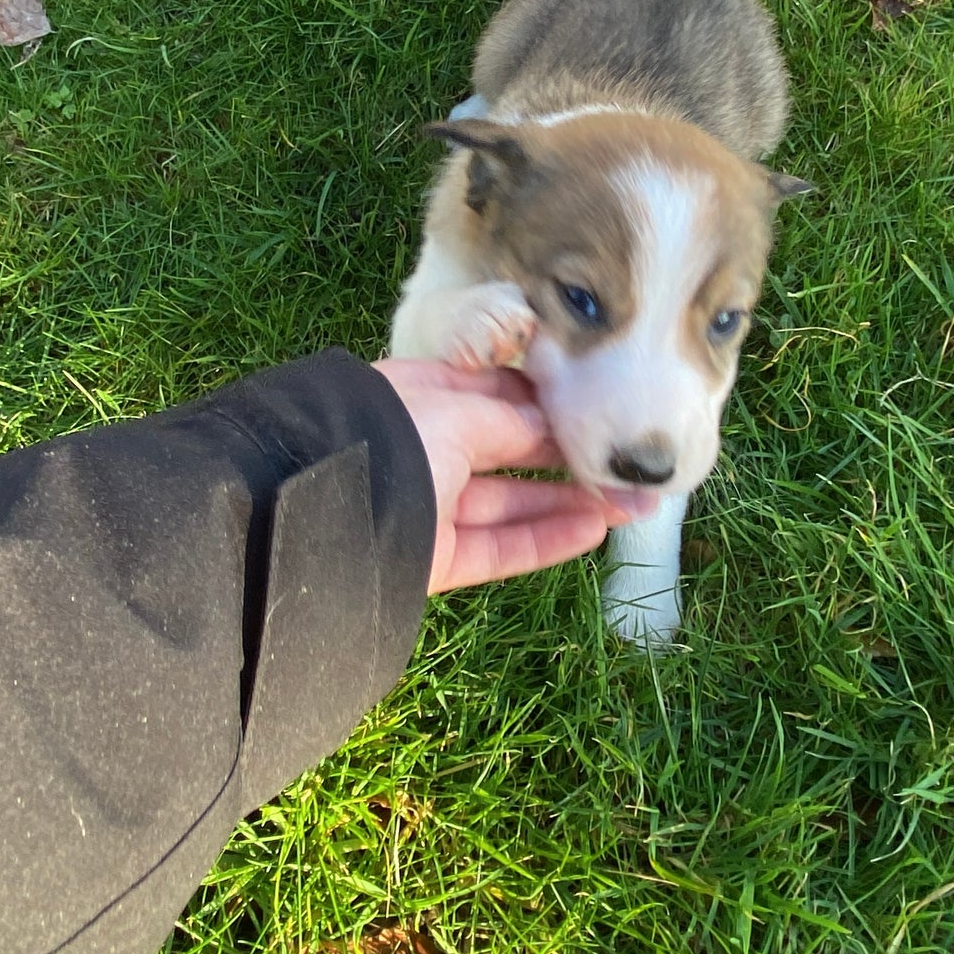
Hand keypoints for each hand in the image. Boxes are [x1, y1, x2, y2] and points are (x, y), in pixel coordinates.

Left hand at [372, 359, 626, 594]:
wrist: (323, 518)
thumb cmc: (387, 439)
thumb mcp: (455, 412)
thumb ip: (511, 419)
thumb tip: (552, 424)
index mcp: (417, 397)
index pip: (493, 395)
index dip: (544, 403)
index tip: (597, 409)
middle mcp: (423, 448)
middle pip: (508, 451)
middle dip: (568, 457)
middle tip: (627, 463)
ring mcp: (428, 506)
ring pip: (510, 502)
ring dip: (570, 501)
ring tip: (631, 502)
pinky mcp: (433, 558)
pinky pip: (498, 546)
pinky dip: (544, 538)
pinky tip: (594, 529)